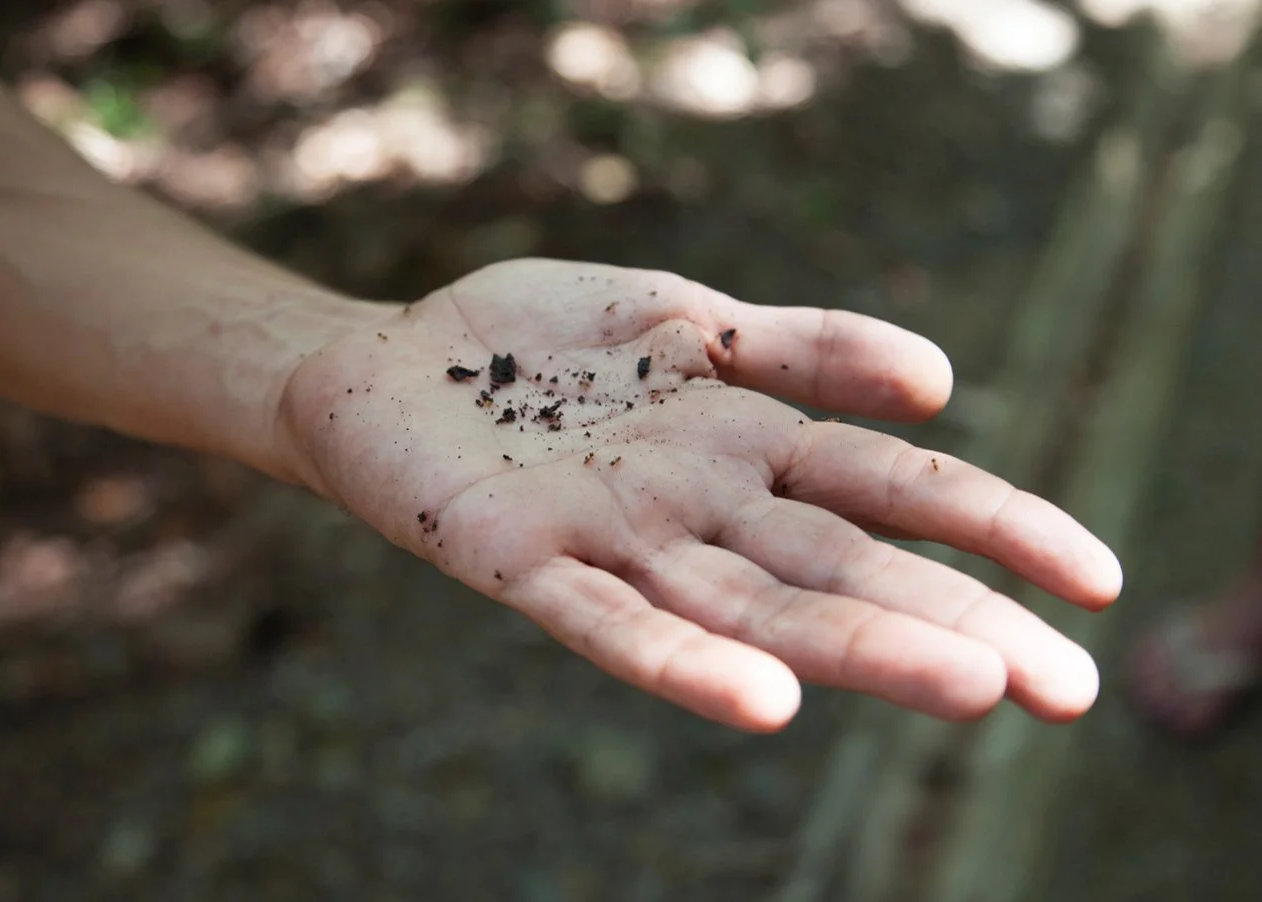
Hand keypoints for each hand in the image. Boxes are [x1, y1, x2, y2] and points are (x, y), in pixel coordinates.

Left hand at [281, 259, 1121, 731]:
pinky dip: (683, 663)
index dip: (998, 531)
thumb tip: (941, 384)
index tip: (1098, 587)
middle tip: (1070, 693)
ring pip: (750, 603)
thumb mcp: (682, 316)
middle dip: (956, 621)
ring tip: (963, 688)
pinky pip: (606, 621)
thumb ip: (803, 345)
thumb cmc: (541, 349)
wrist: (386, 368)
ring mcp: (614, 540)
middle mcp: (699, 507)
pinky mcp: (519, 562)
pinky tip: (761, 699)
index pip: (898, 489)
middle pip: (844, 564)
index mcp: (747, 443)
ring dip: (852, 647)